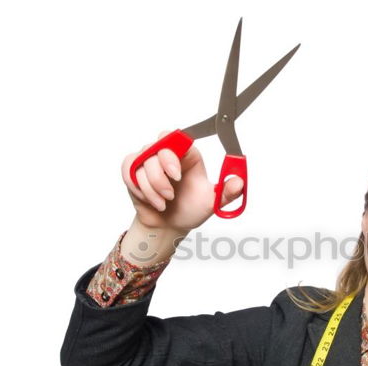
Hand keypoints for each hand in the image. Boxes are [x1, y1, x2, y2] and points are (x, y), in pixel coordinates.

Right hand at [121, 130, 244, 230]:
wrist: (169, 226)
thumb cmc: (190, 210)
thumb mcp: (212, 203)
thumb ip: (227, 193)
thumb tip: (239, 183)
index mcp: (188, 155)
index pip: (177, 137)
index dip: (173, 151)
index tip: (177, 174)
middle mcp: (168, 155)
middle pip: (156, 146)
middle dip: (161, 174)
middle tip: (170, 194)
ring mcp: (149, 161)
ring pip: (142, 162)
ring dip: (152, 188)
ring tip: (164, 203)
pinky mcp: (133, 171)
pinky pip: (128, 169)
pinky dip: (138, 187)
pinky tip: (149, 199)